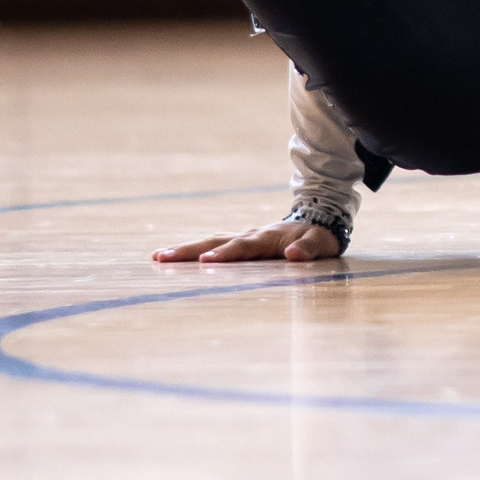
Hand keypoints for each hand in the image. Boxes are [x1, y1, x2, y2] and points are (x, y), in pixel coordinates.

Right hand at [151, 220, 343, 263]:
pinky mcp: (239, 241)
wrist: (317, 218)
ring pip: (209, 241)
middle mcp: (249, 235)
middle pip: (215, 241)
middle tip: (161, 258)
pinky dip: (193, 250)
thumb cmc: (318, 236)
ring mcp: (242, 236)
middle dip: (189, 251)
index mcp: (267, 238)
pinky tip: (173, 258)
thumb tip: (293, 254)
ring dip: (185, 250)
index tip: (205, 262)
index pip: (242, 247)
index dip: (225, 255)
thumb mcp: (320, 243)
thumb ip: (308, 249)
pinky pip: (213, 244)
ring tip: (158, 257)